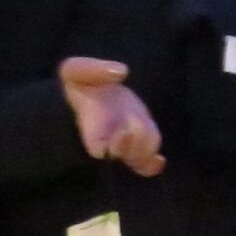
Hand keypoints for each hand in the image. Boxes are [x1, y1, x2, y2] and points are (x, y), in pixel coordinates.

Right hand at [58, 57, 164, 175]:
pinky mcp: (138, 141)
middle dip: (136, 139)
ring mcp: (125, 143)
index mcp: (90, 128)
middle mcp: (108, 141)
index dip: (112, 146)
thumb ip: (92, 69)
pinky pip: (144, 163)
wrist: (92, 92)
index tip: (123, 131)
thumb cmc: (80, 84)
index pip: (99, 149)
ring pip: (139, 157)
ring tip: (140, 121)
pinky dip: (152, 165)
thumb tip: (121, 71)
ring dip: (148, 143)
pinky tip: (160, 160)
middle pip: (125, 154)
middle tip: (133, 118)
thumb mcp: (75, 70)